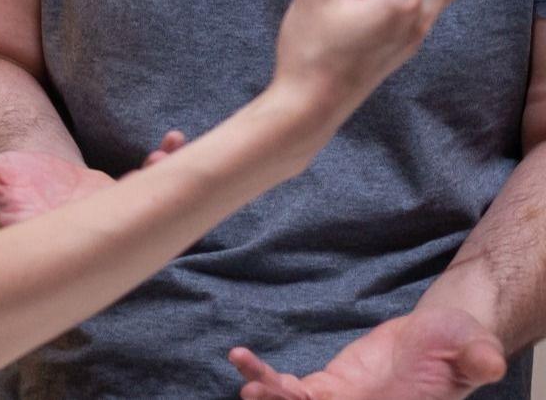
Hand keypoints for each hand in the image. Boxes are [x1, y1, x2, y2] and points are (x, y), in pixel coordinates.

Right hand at [0, 131, 185, 228]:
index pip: (71, 249)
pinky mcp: (124, 206)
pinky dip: (166, 168)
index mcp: (51, 246)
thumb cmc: (1, 190)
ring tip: (163, 157)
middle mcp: (86, 242)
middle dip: (140, 214)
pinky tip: (171, 141)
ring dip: (162, 187)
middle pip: (120, 237)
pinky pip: (153, 192)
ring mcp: (109, 224)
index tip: (102, 206)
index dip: (90, 234)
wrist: (26, 188)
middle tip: (151, 184)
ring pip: (144, 214)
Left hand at [229, 306, 505, 399]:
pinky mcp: (327, 390)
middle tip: (258, 396)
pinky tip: (242, 362)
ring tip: (248, 387)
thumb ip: (478, 354)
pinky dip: (264, 377)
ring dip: (270, 397)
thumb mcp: (473, 345)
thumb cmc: (458, 345)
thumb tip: (489, 362)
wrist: (438, 338)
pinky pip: (290, 390)